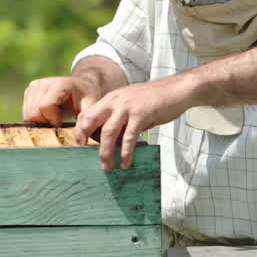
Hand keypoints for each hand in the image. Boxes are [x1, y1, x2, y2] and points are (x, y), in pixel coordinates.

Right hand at [22, 76, 102, 126]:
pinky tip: (48, 115)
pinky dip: (37, 119)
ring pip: (28, 115)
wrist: (81, 87)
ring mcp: (34, 86)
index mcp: (59, 84)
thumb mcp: (90, 108)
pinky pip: (26, 113)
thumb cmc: (86, 98)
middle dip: (45, 123)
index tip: (63, 123)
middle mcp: (43, 83)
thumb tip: (81, 142)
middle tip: (59, 122)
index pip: (44, 107)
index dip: (52, 120)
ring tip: (55, 117)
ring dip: (41, 122)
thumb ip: (85, 122)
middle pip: (33, 113)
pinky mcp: (29, 91)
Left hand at [74, 77, 196, 170]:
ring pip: (108, 132)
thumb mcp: (131, 104)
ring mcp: (128, 107)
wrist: (177, 90)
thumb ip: (119, 118)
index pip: (87, 113)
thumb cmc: (155, 100)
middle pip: (90, 120)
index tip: (80, 145)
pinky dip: (126, 152)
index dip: (80, 129)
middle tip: (85, 156)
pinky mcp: (141, 114)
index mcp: (111, 98)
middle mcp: (116, 101)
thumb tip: (110, 141)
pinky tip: (126, 162)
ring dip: (105, 152)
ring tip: (107, 167)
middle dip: (84, 139)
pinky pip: (129, 137)